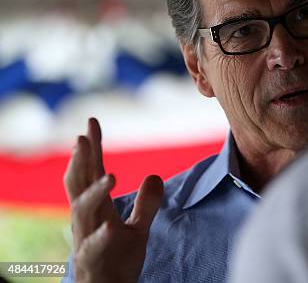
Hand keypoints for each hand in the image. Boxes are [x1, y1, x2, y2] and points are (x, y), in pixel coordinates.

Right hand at [63, 118, 163, 282]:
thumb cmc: (117, 259)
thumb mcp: (139, 228)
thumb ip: (146, 203)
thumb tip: (155, 175)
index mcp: (96, 208)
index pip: (91, 172)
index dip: (91, 148)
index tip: (92, 122)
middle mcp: (86, 219)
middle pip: (78, 185)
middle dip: (79, 161)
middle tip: (81, 137)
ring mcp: (86, 239)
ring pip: (82, 211)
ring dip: (94, 192)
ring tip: (110, 174)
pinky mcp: (92, 260)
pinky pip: (94, 246)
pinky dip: (102, 235)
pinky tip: (113, 226)